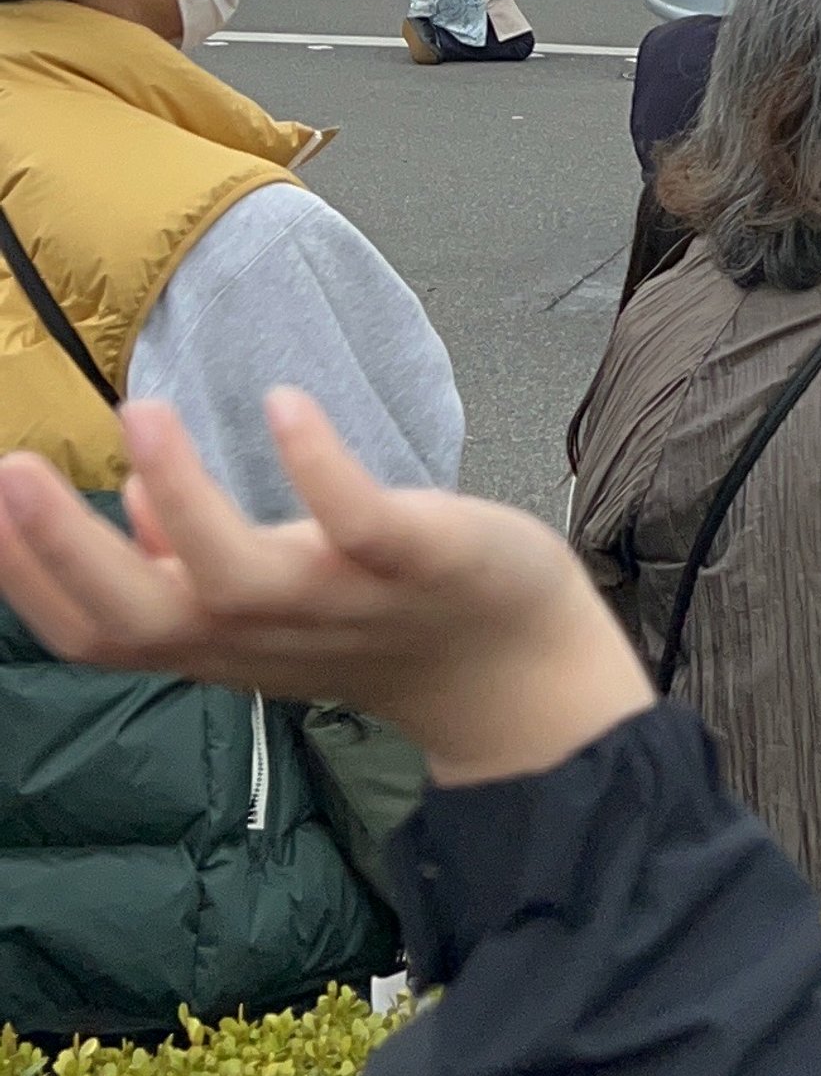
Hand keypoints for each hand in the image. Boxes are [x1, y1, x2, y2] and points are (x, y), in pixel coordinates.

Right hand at [0, 396, 653, 787]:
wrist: (514, 670)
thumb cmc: (378, 621)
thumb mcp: (269, 606)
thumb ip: (195, 569)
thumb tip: (132, 513)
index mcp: (214, 638)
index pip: (94, 630)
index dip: (26, 578)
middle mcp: (260, 631)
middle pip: (138, 618)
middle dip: (62, 549)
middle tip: (9, 470)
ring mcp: (338, 601)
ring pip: (237, 575)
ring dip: (184, 494)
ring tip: (144, 412)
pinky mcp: (416, 562)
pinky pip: (361, 524)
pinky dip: (319, 469)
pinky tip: (281, 405)